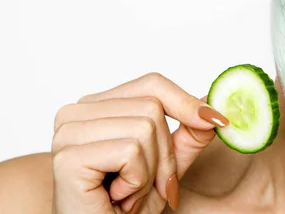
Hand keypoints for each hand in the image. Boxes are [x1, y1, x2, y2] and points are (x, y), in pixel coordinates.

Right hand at [51, 72, 228, 213]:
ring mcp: (68, 132)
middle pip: (152, 107)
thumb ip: (188, 134)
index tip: (217, 120)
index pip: (151, 84)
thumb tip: (212, 101)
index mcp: (96, 107)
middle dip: (165, 154)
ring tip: (127, 193)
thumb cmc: (124, 209)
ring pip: (145, 128)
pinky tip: (116, 198)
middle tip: (147, 185)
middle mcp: (76, 113)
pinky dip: (136, 182)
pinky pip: (130, 152)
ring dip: (149, 172)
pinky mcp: (68, 156)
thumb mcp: (166, 166)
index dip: (186, 102)